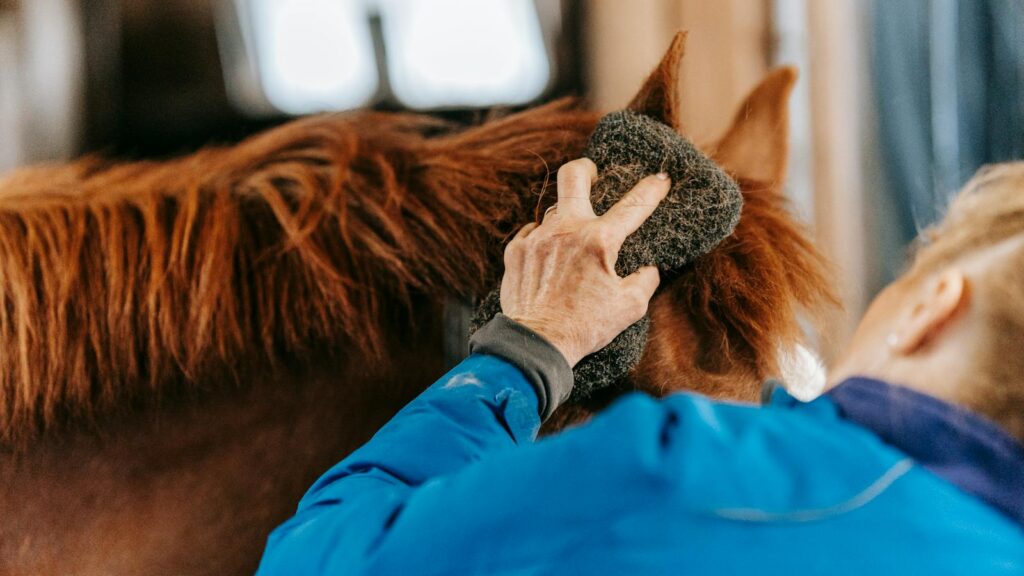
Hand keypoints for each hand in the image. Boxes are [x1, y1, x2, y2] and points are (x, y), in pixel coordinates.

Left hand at [500, 158, 668, 366]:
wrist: (537, 344)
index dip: (651, 189)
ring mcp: (536, 238)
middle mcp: (565, 230)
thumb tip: (648, 268)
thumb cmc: (585, 327)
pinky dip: (543, 241)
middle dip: (586, 169)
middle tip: (593, 174)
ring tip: (571, 240)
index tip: (661, 179)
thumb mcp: (629, 307)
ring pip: (552, 211)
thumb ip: (645, 280)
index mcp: (598, 241)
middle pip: (573, 175)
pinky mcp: (515, 251)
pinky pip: (532, 233)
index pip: (633, 205)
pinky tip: (549, 259)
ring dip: (566, 220)